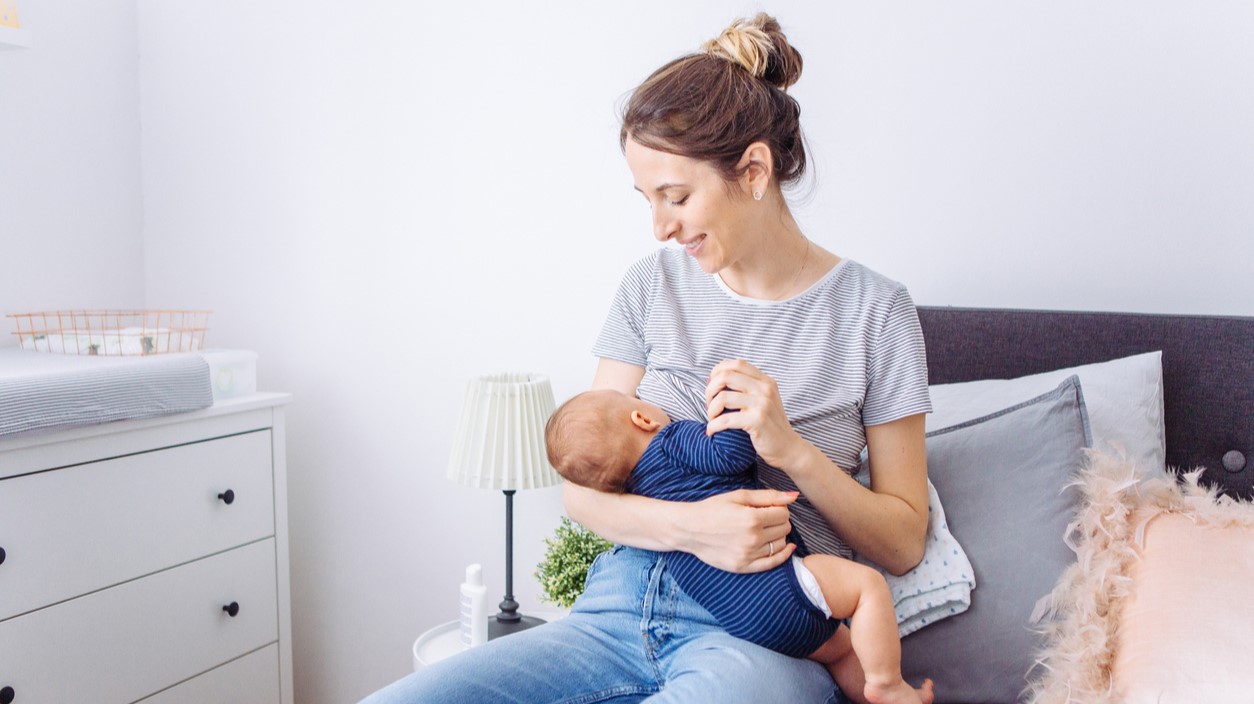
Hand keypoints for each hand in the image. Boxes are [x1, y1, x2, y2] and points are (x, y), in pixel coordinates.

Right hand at [678, 489, 797, 572]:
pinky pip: (774, 563)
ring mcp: (748, 555)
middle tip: (766, 517)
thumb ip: (768, 496)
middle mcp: (752, 539)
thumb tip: (794, 496)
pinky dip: (783, 554)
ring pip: (781, 544)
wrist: (689, 529)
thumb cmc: (713, 509)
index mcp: (751, 518)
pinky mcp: (744, 567)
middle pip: (784, 528)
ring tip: (765, 529)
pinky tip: (786, 547)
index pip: (783, 513)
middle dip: (779, 520)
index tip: (770, 507)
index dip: (779, 508)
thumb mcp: (738, 496)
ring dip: (778, 535)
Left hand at [705, 359, 805, 468]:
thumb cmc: (770, 426)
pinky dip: (713, 425)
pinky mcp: (758, 420)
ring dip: (711, 410)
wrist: (789, 449)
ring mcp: (763, 404)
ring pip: (722, 397)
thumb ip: (747, 388)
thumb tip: (716, 378)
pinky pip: (726, 419)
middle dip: (710, 391)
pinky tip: (712, 431)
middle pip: (725, 377)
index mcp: (765, 381)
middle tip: (710, 406)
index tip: (712, 387)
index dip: (718, 372)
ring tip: (713, 419)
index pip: (736, 363)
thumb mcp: (763, 400)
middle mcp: (765, 389)